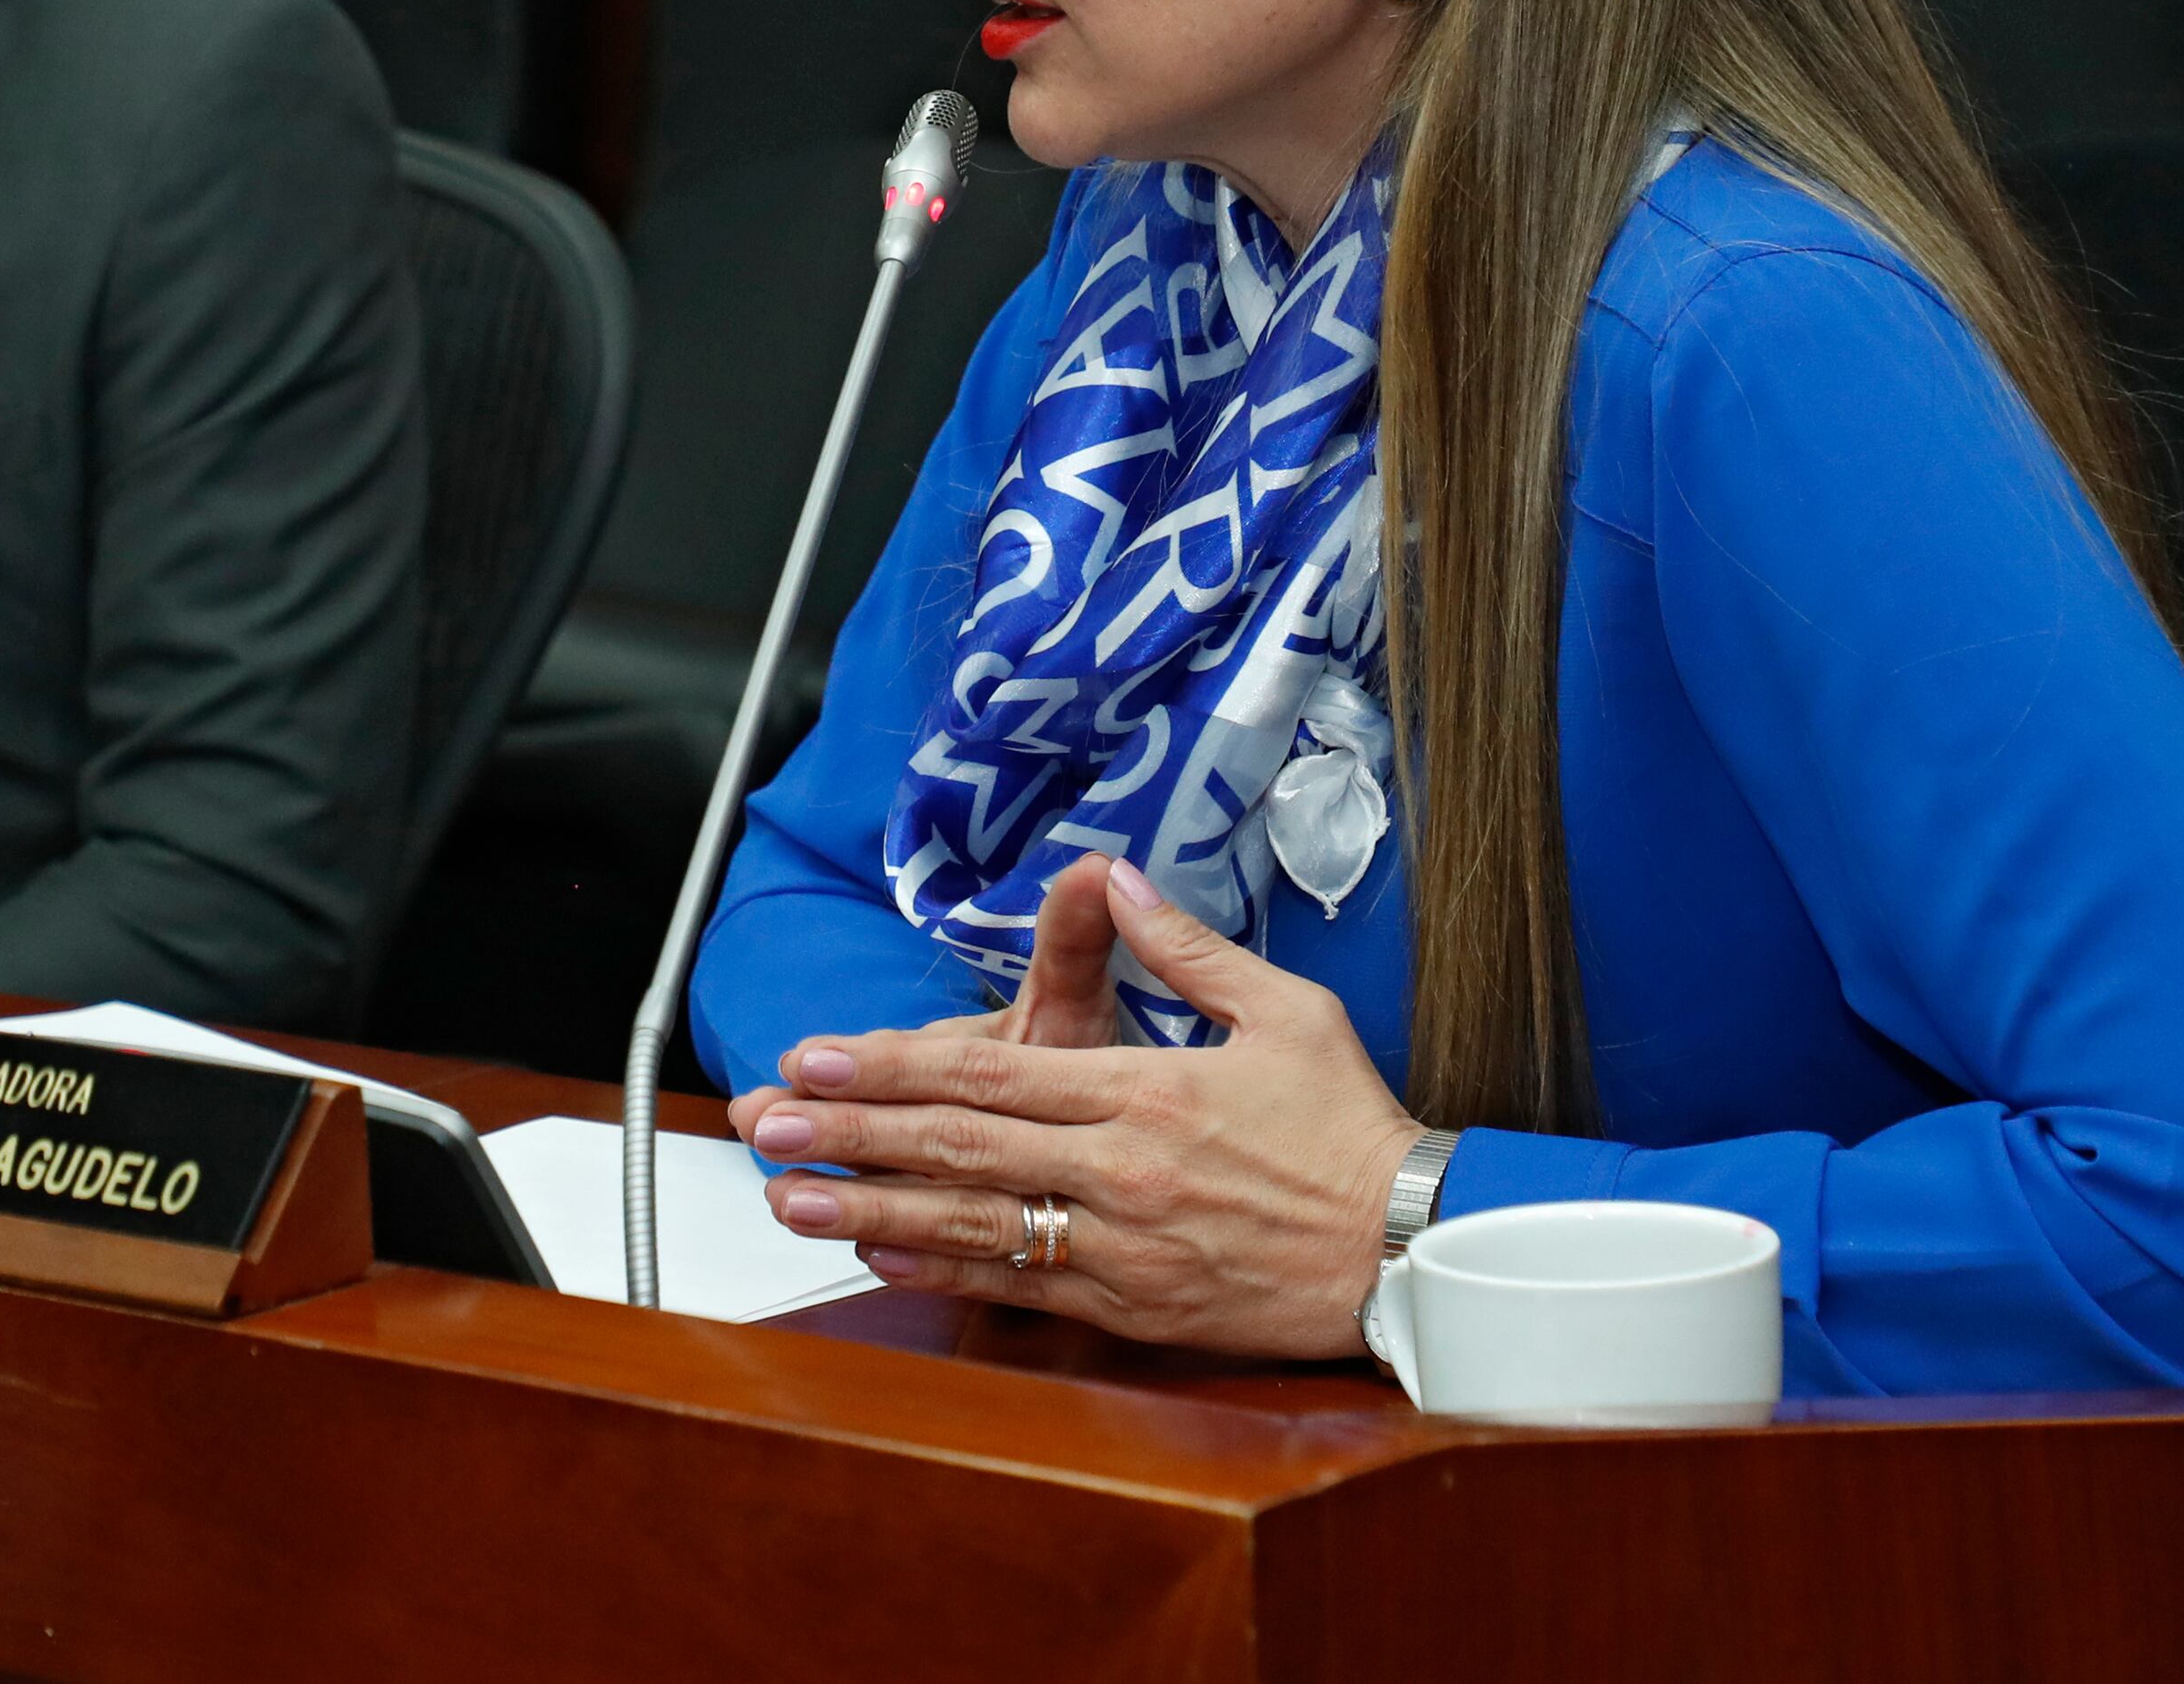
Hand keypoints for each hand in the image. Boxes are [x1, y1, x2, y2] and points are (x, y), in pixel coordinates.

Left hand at [721, 854, 1428, 1357]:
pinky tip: (879, 1250)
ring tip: (789, 1194)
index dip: (890, 1062)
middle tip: (768, 1118)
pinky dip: (943, 1268)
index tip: (819, 1052)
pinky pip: (1021, 1286)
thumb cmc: (1352, 1129)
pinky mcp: (1135, 1307)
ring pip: (972, 1221)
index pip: (988, 1070)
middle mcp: (1120, 1168)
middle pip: (958, 1142)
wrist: (1415, 1248)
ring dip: (870, 1205)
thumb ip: (1186, 947)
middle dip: (851, 1128)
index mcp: (1148, 1090)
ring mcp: (1122, 1245)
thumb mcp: (1284, 1012)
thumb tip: (1114, 877)